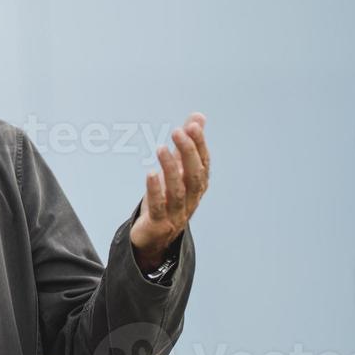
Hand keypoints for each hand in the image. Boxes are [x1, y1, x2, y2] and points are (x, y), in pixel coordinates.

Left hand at [130, 112, 209, 270]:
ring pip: (177, 191)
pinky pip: (159, 207)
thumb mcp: (176, 171)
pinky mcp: (158, 223)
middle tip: (178, 131)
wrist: (153, 238)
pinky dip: (156, 190)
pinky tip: (150, 173)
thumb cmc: (166, 199)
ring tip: (161, 148)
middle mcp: (191, 200)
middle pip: (194, 176)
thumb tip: (198, 117)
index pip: (203, 164)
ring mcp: (176, 214)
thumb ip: (186, 145)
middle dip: (188, 153)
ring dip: (171, 168)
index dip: (199, 145)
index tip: (192, 125)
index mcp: (197, 187)